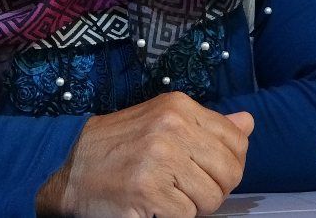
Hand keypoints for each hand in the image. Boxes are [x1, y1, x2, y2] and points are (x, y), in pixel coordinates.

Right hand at [36, 92, 253, 216]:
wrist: (68, 166)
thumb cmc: (118, 146)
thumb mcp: (162, 121)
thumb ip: (208, 125)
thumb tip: (247, 123)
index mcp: (179, 108)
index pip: (237, 141)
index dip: (230, 164)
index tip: (208, 170)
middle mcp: (172, 128)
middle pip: (229, 173)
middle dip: (215, 189)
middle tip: (188, 190)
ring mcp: (159, 159)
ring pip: (211, 199)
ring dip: (193, 206)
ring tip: (167, 195)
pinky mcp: (148, 191)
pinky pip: (186, 216)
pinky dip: (172, 217)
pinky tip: (153, 204)